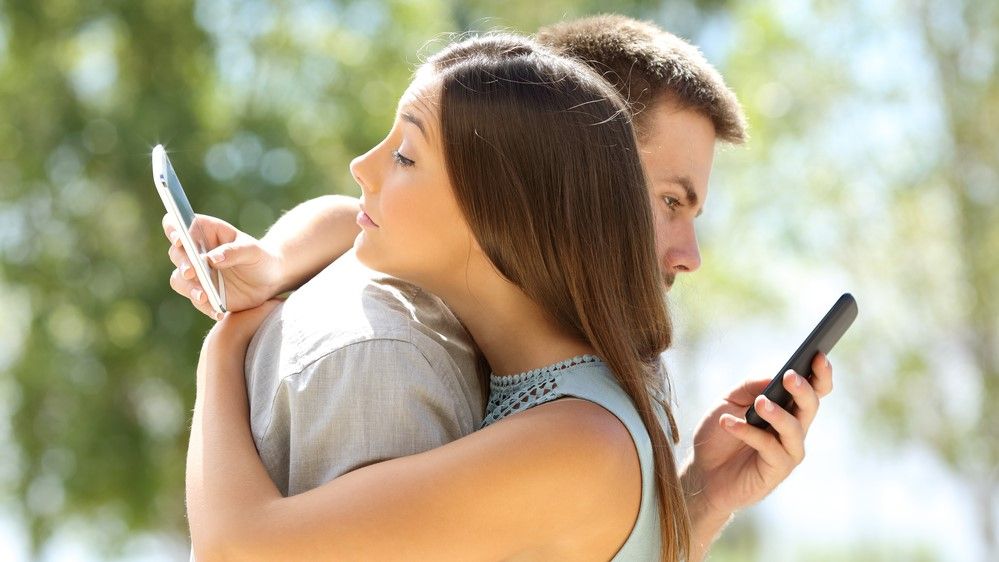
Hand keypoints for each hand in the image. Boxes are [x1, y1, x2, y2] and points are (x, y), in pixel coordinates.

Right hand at [163, 214, 284, 319]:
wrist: (270, 279)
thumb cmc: (260, 256)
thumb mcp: (253, 251)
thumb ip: (233, 252)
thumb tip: (211, 258)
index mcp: (205, 232)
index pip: (179, 224)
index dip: (173, 229)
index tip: (179, 239)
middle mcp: (195, 252)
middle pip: (177, 254)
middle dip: (183, 263)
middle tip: (191, 271)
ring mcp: (197, 274)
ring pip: (179, 279)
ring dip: (188, 287)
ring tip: (204, 296)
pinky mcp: (203, 293)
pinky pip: (196, 301)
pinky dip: (206, 307)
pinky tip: (218, 312)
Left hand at [681, 353, 833, 520]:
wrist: (702, 472)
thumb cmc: (719, 434)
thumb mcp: (729, 401)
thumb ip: (751, 386)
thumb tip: (774, 375)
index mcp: (787, 409)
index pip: (813, 389)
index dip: (820, 373)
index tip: (818, 354)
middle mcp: (793, 429)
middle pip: (811, 406)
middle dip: (803, 389)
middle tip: (789, 376)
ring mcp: (787, 451)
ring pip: (795, 430)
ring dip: (778, 414)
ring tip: (760, 403)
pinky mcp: (776, 471)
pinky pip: (769, 448)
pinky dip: (748, 433)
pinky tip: (729, 424)